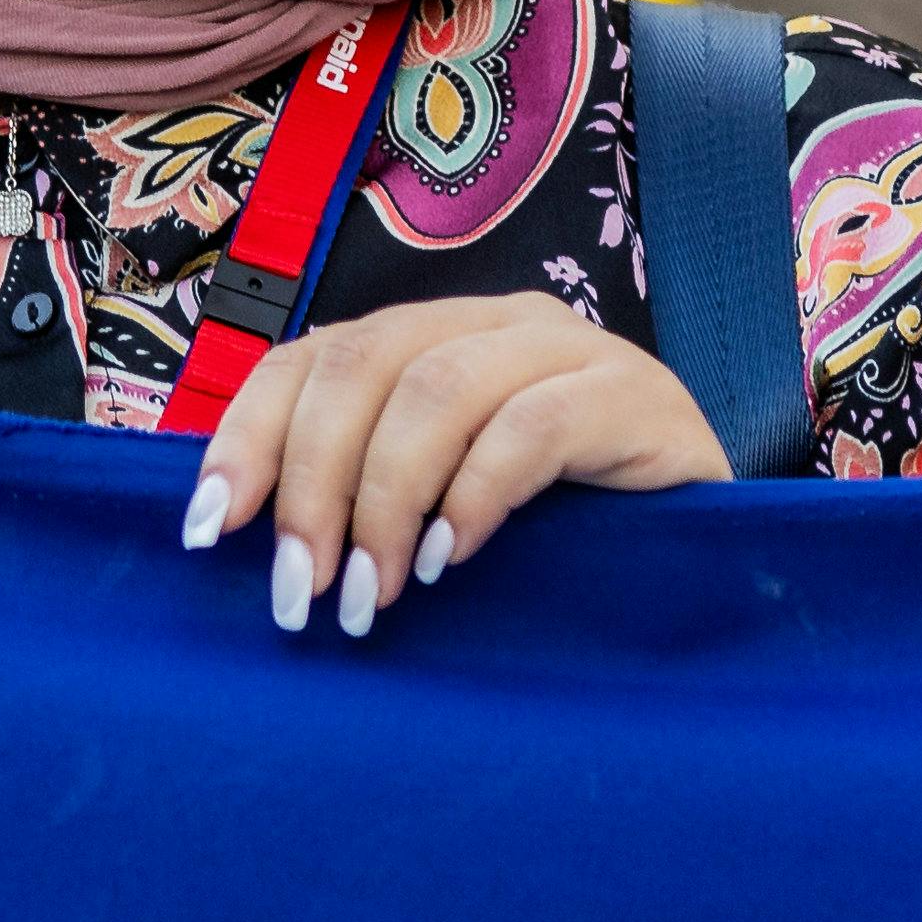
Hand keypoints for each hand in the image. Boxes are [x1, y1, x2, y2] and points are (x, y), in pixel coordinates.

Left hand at [181, 292, 725, 638]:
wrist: (714, 556)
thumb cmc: (561, 543)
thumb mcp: (440, 511)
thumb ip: (359, 495)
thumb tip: (232, 536)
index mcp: (434, 337)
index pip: (311, 357)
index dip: (247, 436)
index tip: (207, 530)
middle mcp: (495, 324)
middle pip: (363, 368)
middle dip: (311, 484)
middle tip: (299, 593)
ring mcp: (572, 351)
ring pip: (437, 391)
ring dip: (385, 502)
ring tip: (371, 596)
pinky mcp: (637, 398)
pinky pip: (531, 427)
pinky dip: (474, 496)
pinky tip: (451, 561)